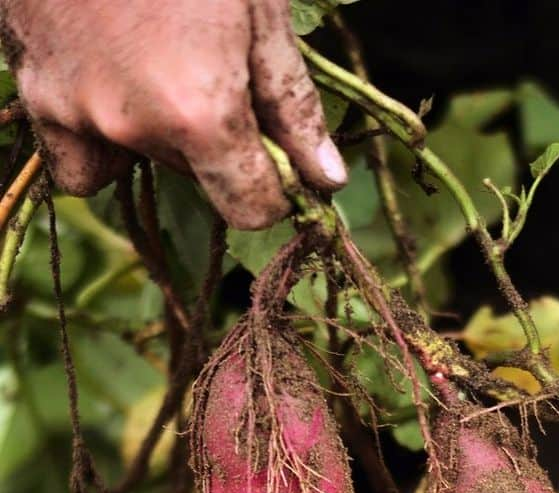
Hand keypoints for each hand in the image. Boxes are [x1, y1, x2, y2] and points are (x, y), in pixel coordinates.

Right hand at [0, 0, 346, 228]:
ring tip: (159, 58)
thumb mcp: (259, 12)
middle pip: (196, 181)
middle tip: (212, 66)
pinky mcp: (33, 92)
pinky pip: (76, 157)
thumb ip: (291, 105)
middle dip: (214, 143)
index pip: (252, 210)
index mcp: (198, 115)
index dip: (274, 190)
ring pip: (138, 163)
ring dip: (156, 134)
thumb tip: (327, 180)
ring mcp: (73, 112)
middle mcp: (131, 127)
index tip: (278, 160)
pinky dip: (97, 135)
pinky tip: (112, 80)